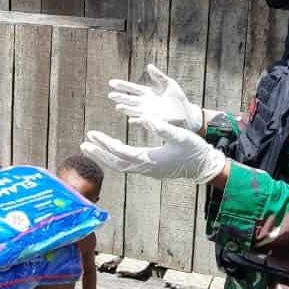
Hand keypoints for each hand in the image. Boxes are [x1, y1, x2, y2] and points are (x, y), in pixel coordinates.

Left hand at [81, 117, 226, 182]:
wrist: (204, 166)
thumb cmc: (194, 150)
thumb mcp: (181, 135)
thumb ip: (163, 127)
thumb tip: (146, 118)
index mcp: (151, 159)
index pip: (121, 152)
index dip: (105, 143)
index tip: (92, 134)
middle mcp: (146, 168)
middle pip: (116, 163)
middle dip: (99, 154)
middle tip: (84, 144)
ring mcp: (148, 171)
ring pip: (121, 165)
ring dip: (105, 156)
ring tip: (92, 147)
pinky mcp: (151, 169)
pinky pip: (128, 165)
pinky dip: (116, 158)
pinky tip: (111, 150)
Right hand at [109, 65, 203, 133]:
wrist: (187, 113)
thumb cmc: (177, 98)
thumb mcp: (169, 84)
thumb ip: (158, 76)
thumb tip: (148, 66)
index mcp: (147, 93)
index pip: (132, 88)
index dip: (122, 85)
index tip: (111, 82)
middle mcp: (145, 103)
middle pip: (130, 99)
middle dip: (120, 97)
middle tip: (110, 95)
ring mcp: (148, 112)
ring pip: (134, 110)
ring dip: (126, 109)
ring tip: (118, 107)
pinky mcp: (154, 121)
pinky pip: (144, 121)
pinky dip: (137, 121)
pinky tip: (131, 121)